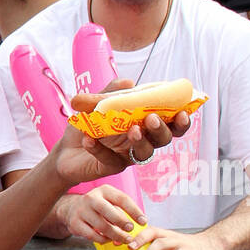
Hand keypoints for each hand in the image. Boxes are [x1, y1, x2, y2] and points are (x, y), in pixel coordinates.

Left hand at [52, 81, 190, 187]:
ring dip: (141, 141)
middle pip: (163, 140)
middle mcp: (142, 141)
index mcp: (145, 123)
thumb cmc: (90, 125)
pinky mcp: (111, 168)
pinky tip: (89, 139)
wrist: (66, 149)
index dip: (181, 121)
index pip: (171, 123)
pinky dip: (100, 149)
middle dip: (162, 129)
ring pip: (144, 153)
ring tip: (132, 130)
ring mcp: (128, 156)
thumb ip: (110, 92)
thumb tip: (128, 81)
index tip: (183, 112)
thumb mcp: (98, 103)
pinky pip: (111, 161)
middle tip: (152, 119)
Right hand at [57, 185, 146, 243]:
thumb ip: (122, 212)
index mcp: (104, 190)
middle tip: (130, 230)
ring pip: (101, 226)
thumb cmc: (98, 207)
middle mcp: (91, 198)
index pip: (122, 199)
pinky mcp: (75, 224)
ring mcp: (81, 211)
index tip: (143, 221)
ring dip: (115, 235)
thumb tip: (135, 227)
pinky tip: (109, 240)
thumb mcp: (110, 201)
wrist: (72, 208)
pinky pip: (92, 235)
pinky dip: (103, 239)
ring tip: (124, 239)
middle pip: (108, 211)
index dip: (134, 211)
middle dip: (122, 222)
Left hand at [126, 224, 222, 249]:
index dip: (130, 236)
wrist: (211, 247)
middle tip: (128, 248)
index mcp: (161, 235)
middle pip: (151, 232)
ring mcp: (179, 243)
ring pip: (162, 243)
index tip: (115, 243)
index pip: (143, 231)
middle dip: (138, 239)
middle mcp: (168, 236)